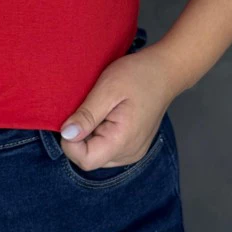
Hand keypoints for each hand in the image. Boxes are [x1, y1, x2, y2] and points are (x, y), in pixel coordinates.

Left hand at [58, 44, 176, 170]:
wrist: (165, 71)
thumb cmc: (138, 75)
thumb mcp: (107, 89)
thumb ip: (87, 115)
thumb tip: (66, 135)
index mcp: (123, 142)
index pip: (85, 160)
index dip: (70, 142)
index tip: (70, 117)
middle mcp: (129, 154)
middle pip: (90, 157)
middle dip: (80, 136)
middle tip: (86, 107)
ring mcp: (132, 151)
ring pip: (97, 152)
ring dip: (89, 134)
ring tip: (98, 108)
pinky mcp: (132, 145)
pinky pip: (107, 147)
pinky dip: (99, 133)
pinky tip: (105, 113)